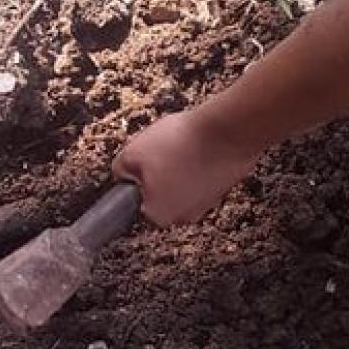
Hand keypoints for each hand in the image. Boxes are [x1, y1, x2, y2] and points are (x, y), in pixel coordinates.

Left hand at [113, 110, 259, 226]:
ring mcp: (205, 205)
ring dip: (177, 168)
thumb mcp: (131, 153)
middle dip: (156, 174)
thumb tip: (122, 175)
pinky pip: (199, 176)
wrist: (228, 131)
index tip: (140, 165)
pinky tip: (196, 148)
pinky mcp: (221, 189)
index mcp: (158, 216)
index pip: (136, 203)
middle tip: (158, 153)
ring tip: (179, 147)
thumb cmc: (182, 144)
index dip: (135, 179)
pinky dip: (196, 163)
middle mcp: (183, 217)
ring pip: (180, 185)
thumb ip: (120, 171)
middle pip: (158, 195)